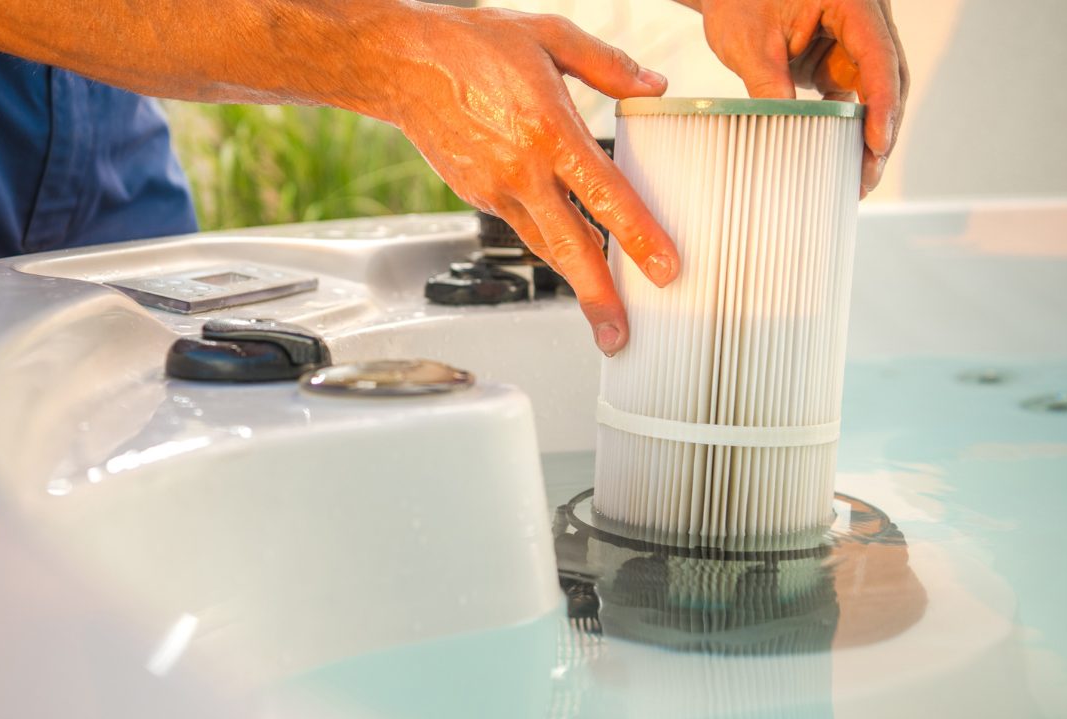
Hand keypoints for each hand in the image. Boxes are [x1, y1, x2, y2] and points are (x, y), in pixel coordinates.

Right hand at [374, 6, 680, 354]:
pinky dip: (547, 243)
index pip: (605, 196)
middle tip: (618, 335)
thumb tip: (653, 87)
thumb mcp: (548, 35)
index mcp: (549, 131)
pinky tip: (567, 253)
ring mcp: (495, 189)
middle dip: (597, 297)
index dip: (638, 237)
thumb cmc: (470, 45)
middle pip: (570, 247)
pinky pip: (522, 227)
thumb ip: (607, 64)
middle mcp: (522, 170)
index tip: (664, 270)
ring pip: (545, 246)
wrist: (402, 64)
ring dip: (575, 280)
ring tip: (601, 312)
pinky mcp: (477, 196)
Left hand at [682, 0, 908, 195]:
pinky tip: (843, 159)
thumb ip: (769, 85)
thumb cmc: (738, 1)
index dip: (882, 103)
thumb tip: (783, 137)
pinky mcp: (838, 61)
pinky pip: (853, 96)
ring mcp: (853, 42)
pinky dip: (850, 127)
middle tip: (867, 175)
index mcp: (852, 1)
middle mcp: (864, 19)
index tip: (877, 144)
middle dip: (882, 128)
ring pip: (875, 91)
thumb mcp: (749, 44)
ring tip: (858, 178)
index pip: (878, 55)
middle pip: (888, 77)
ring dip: (868, 133)